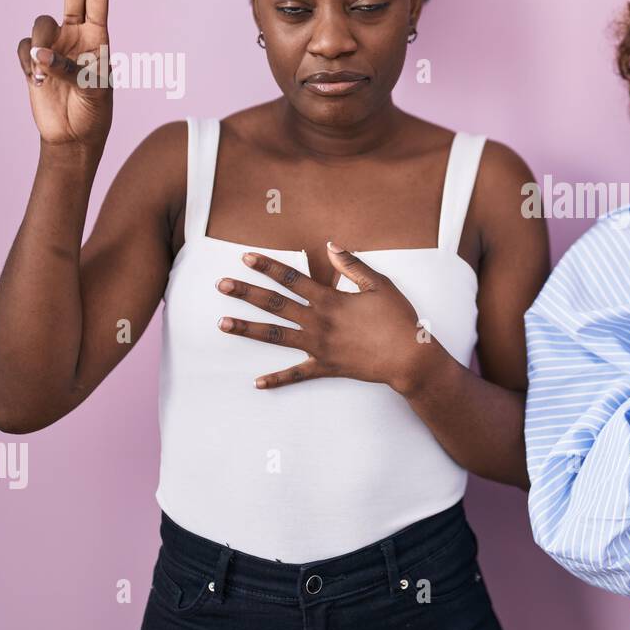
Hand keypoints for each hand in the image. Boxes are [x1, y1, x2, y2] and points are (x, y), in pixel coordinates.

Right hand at [17, 0, 112, 152]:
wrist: (74, 136)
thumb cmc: (94, 111)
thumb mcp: (93, 89)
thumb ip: (69, 67)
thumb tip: (40, 54)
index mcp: (98, 38)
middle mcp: (76, 36)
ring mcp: (53, 45)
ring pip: (39, 25)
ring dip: (41, 46)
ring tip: (45, 71)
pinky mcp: (32, 59)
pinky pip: (23, 48)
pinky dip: (28, 62)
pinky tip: (36, 78)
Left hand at [215, 242, 432, 390]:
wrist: (409, 358)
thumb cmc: (398, 319)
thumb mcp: (380, 284)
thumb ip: (353, 265)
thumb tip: (331, 246)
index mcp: (330, 300)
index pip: (291, 279)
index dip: (268, 266)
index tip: (246, 258)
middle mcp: (318, 322)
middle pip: (274, 305)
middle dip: (246, 293)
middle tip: (221, 285)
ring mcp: (319, 347)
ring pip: (275, 337)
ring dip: (247, 329)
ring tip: (222, 323)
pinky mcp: (325, 367)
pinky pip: (297, 375)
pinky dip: (276, 380)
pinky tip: (256, 383)